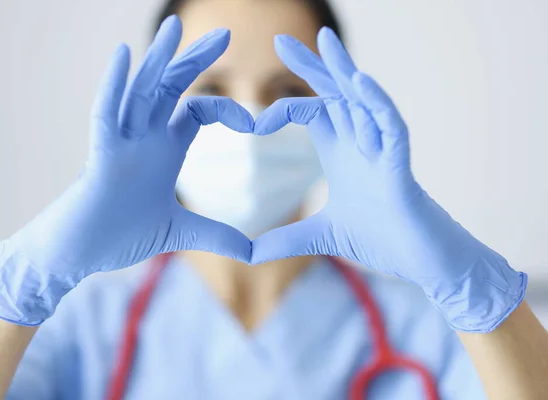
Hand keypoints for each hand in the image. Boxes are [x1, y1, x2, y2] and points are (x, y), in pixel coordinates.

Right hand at [0, 16, 252, 324]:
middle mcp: (145, 139)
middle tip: (225, 33)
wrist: (81, 254)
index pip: (197, 111)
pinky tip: (123, 54)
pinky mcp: (100, 158)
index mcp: (165, 150)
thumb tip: (253, 254)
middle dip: (195, 59)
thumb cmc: (121, 236)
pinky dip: (112, 85)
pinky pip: (105, 116)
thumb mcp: (180, 234)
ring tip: (174, 26)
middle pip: (171, 88)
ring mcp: (121, 144)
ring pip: (140, 92)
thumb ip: (216, 235)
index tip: (256, 124)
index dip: (227, 110)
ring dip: (157, 59)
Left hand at [251, 28, 525, 331]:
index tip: (253, 124)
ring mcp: (382, 153)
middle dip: (311, 67)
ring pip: (364, 101)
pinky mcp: (401, 167)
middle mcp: (361, 145)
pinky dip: (377, 103)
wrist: (420, 262)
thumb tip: (249, 255)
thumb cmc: (381, 240)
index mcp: (342, 154)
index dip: (283, 109)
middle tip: (282, 40)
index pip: (314, 113)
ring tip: (325, 41)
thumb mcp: (321, 238)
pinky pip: (392, 126)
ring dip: (344, 71)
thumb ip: (286, 240)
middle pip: (335, 95)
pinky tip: (359, 81)